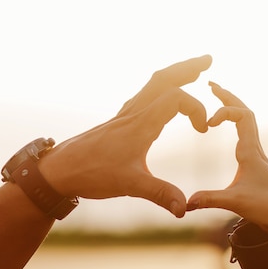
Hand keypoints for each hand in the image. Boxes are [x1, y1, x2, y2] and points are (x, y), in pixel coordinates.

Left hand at [42, 55, 211, 216]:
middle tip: (207, 59)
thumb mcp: (129, 185)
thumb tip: (184, 208)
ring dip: (174, 74)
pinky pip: (143, 96)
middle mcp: (133, 114)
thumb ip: (159, 194)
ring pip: (152, 84)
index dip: (196, 108)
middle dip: (187, 68)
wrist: (59, 169)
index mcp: (140, 124)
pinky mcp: (119, 122)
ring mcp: (125, 116)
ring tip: (192, 71)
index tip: (203, 130)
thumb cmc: (91, 173)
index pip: (176, 98)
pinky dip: (159, 89)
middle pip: (163, 78)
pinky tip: (161, 96)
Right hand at [187, 82, 267, 235]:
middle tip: (211, 84)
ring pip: (247, 120)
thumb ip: (211, 200)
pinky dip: (234, 120)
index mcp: (251, 151)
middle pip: (245, 111)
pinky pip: (245, 131)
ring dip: (232, 105)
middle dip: (228, 96)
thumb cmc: (266, 207)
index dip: (225, 111)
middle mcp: (255, 148)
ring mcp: (255, 153)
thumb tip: (187, 202)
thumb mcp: (235, 202)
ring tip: (216, 95)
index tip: (208, 122)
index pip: (243, 116)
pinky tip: (226, 122)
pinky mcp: (254, 161)